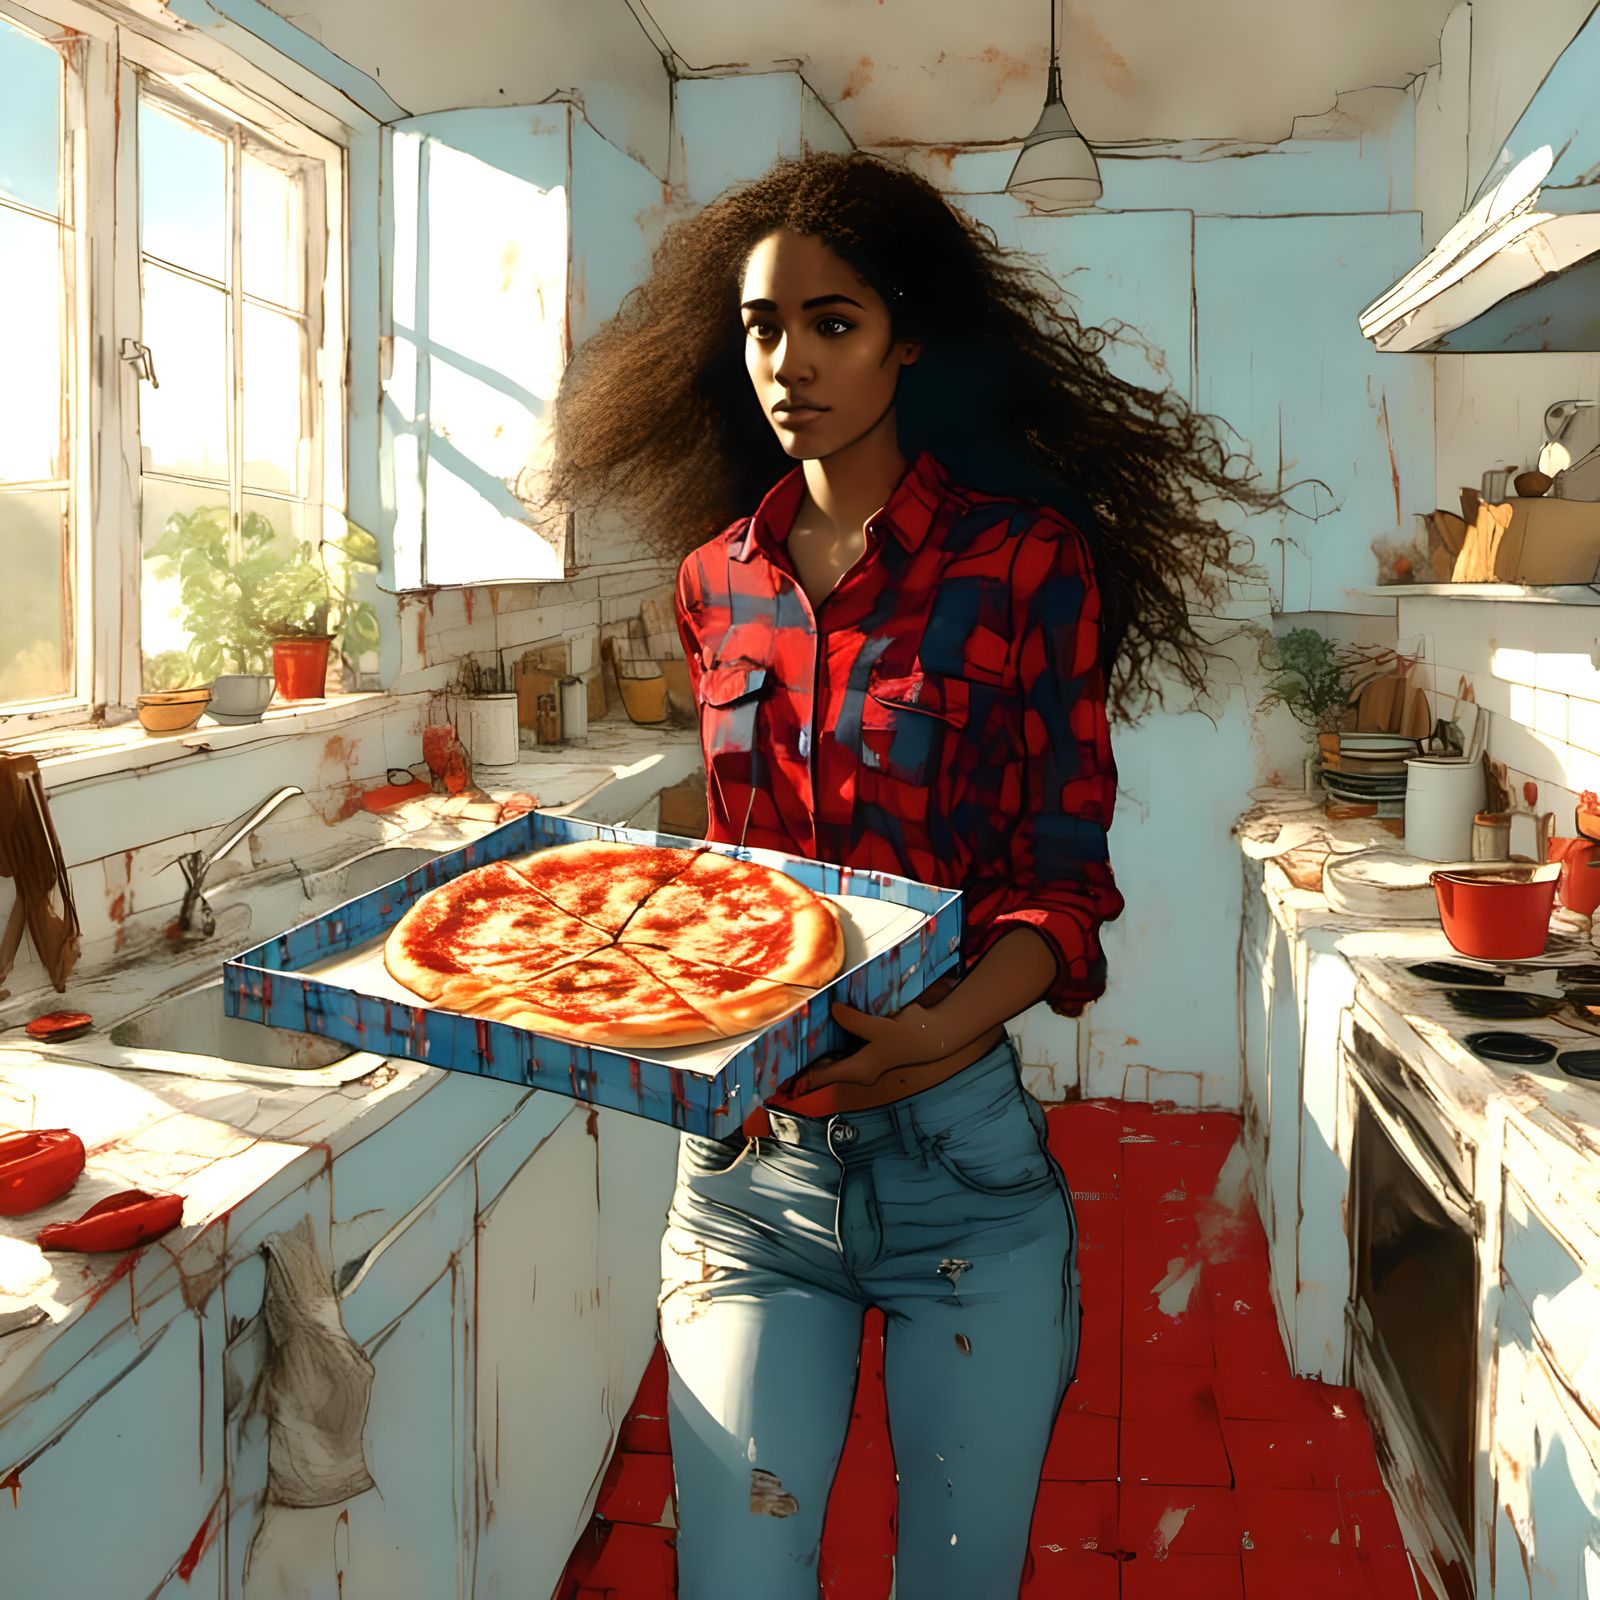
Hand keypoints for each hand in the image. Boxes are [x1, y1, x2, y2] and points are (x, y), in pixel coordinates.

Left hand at [789, 1001, 950, 1094]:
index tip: (780, 1077)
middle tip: (777, 1053)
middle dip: (803, 1063)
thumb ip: (854, 1021)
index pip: (821, 1077)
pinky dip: (826, 1040)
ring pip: (829, 1058)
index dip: (801, 1077)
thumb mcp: (879, 1028)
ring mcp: (859, 1059)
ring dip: (813, 1050)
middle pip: (821, 1070)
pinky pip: (838, 1047)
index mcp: (858, 1070)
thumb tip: (833, 1010)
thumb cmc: (906, 1037)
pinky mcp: (863, 1048)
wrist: (929, 1036)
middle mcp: (856, 1069)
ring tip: (790, 1041)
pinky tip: (814, 1029)